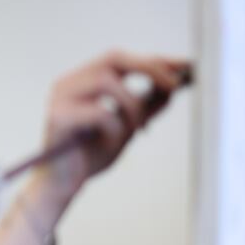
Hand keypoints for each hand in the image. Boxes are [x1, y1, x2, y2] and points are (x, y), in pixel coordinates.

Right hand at [34, 50, 189, 204]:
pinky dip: (115, 128)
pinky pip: (100, 112)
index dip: (154, 61)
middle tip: (175, 87)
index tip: (186, 66)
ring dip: (132, 105)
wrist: (60, 186)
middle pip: (113, 58)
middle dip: (149, 69)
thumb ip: (145, 107)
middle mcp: (68, 83)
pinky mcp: (58, 118)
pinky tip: (111, 143)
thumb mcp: (126, 128)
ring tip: (138, 130)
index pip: (121, 60)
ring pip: (107, 81)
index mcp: (81, 81)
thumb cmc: (89, 156)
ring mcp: (60, 99)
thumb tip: (173, 87)